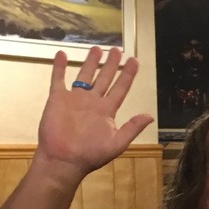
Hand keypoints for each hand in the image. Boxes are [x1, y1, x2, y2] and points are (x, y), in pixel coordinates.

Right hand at [35, 47, 152, 184]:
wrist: (64, 160)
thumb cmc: (90, 155)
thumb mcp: (117, 143)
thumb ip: (132, 127)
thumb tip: (150, 115)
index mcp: (107, 111)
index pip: (120, 88)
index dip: (128, 74)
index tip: (134, 60)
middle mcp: (93, 102)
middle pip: (104, 78)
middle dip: (111, 64)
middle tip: (116, 50)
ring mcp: (75, 99)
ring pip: (85, 76)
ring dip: (91, 62)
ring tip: (97, 48)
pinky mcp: (58, 99)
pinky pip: (58, 80)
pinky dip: (60, 67)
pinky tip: (62, 54)